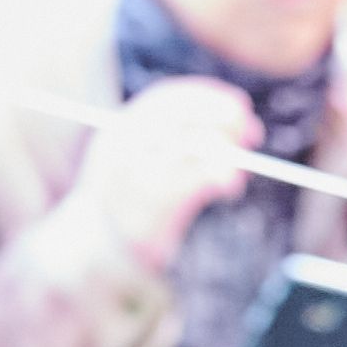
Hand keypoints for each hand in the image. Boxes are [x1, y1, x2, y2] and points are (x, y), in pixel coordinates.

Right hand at [55, 78, 261, 272]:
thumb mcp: (136, 159)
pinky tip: (228, 189)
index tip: (239, 105)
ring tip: (234, 175)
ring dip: (229, 154)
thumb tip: (233, 118)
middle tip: (252, 134)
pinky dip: (224, 178)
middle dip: (226, 121)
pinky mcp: (154, 204)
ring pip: (198, 145)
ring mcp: (136, 173)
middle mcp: (123, 146)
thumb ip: (171, 136)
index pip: (167, 97)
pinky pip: (201, 177)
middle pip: (187, 117)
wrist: (94, 250)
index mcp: (117, 130)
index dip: (208, 96)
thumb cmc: (127, 202)